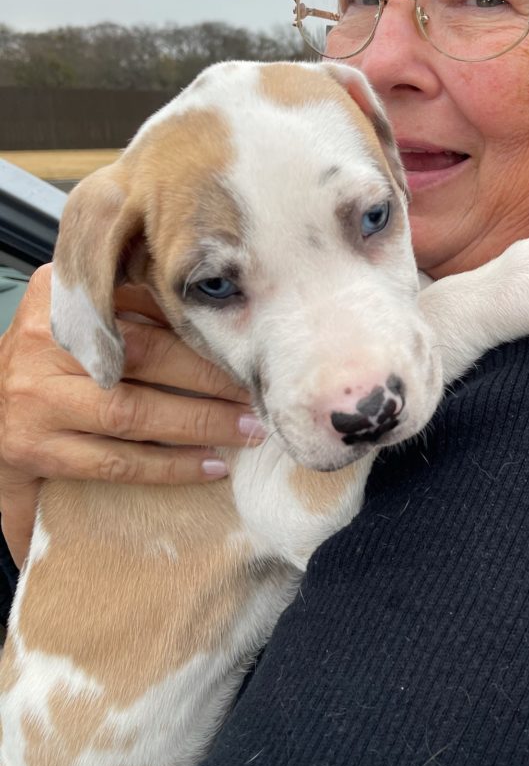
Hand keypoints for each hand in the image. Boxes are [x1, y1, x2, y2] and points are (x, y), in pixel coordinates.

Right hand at [0, 264, 261, 566]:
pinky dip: (169, 465)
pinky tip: (211, 465)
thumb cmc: (47, 364)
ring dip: (199, 423)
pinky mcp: (34, 451)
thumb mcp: (79, 321)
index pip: (137, 303)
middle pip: (142, 356)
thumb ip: (132, 308)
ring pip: (132, 414)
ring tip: (247, 429)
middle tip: (258, 391)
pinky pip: (115, 461)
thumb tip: (216, 312)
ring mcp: (35, 401)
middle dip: (209, 377)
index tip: (244, 341)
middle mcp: (42, 345)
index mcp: (57, 299)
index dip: (194, 326)